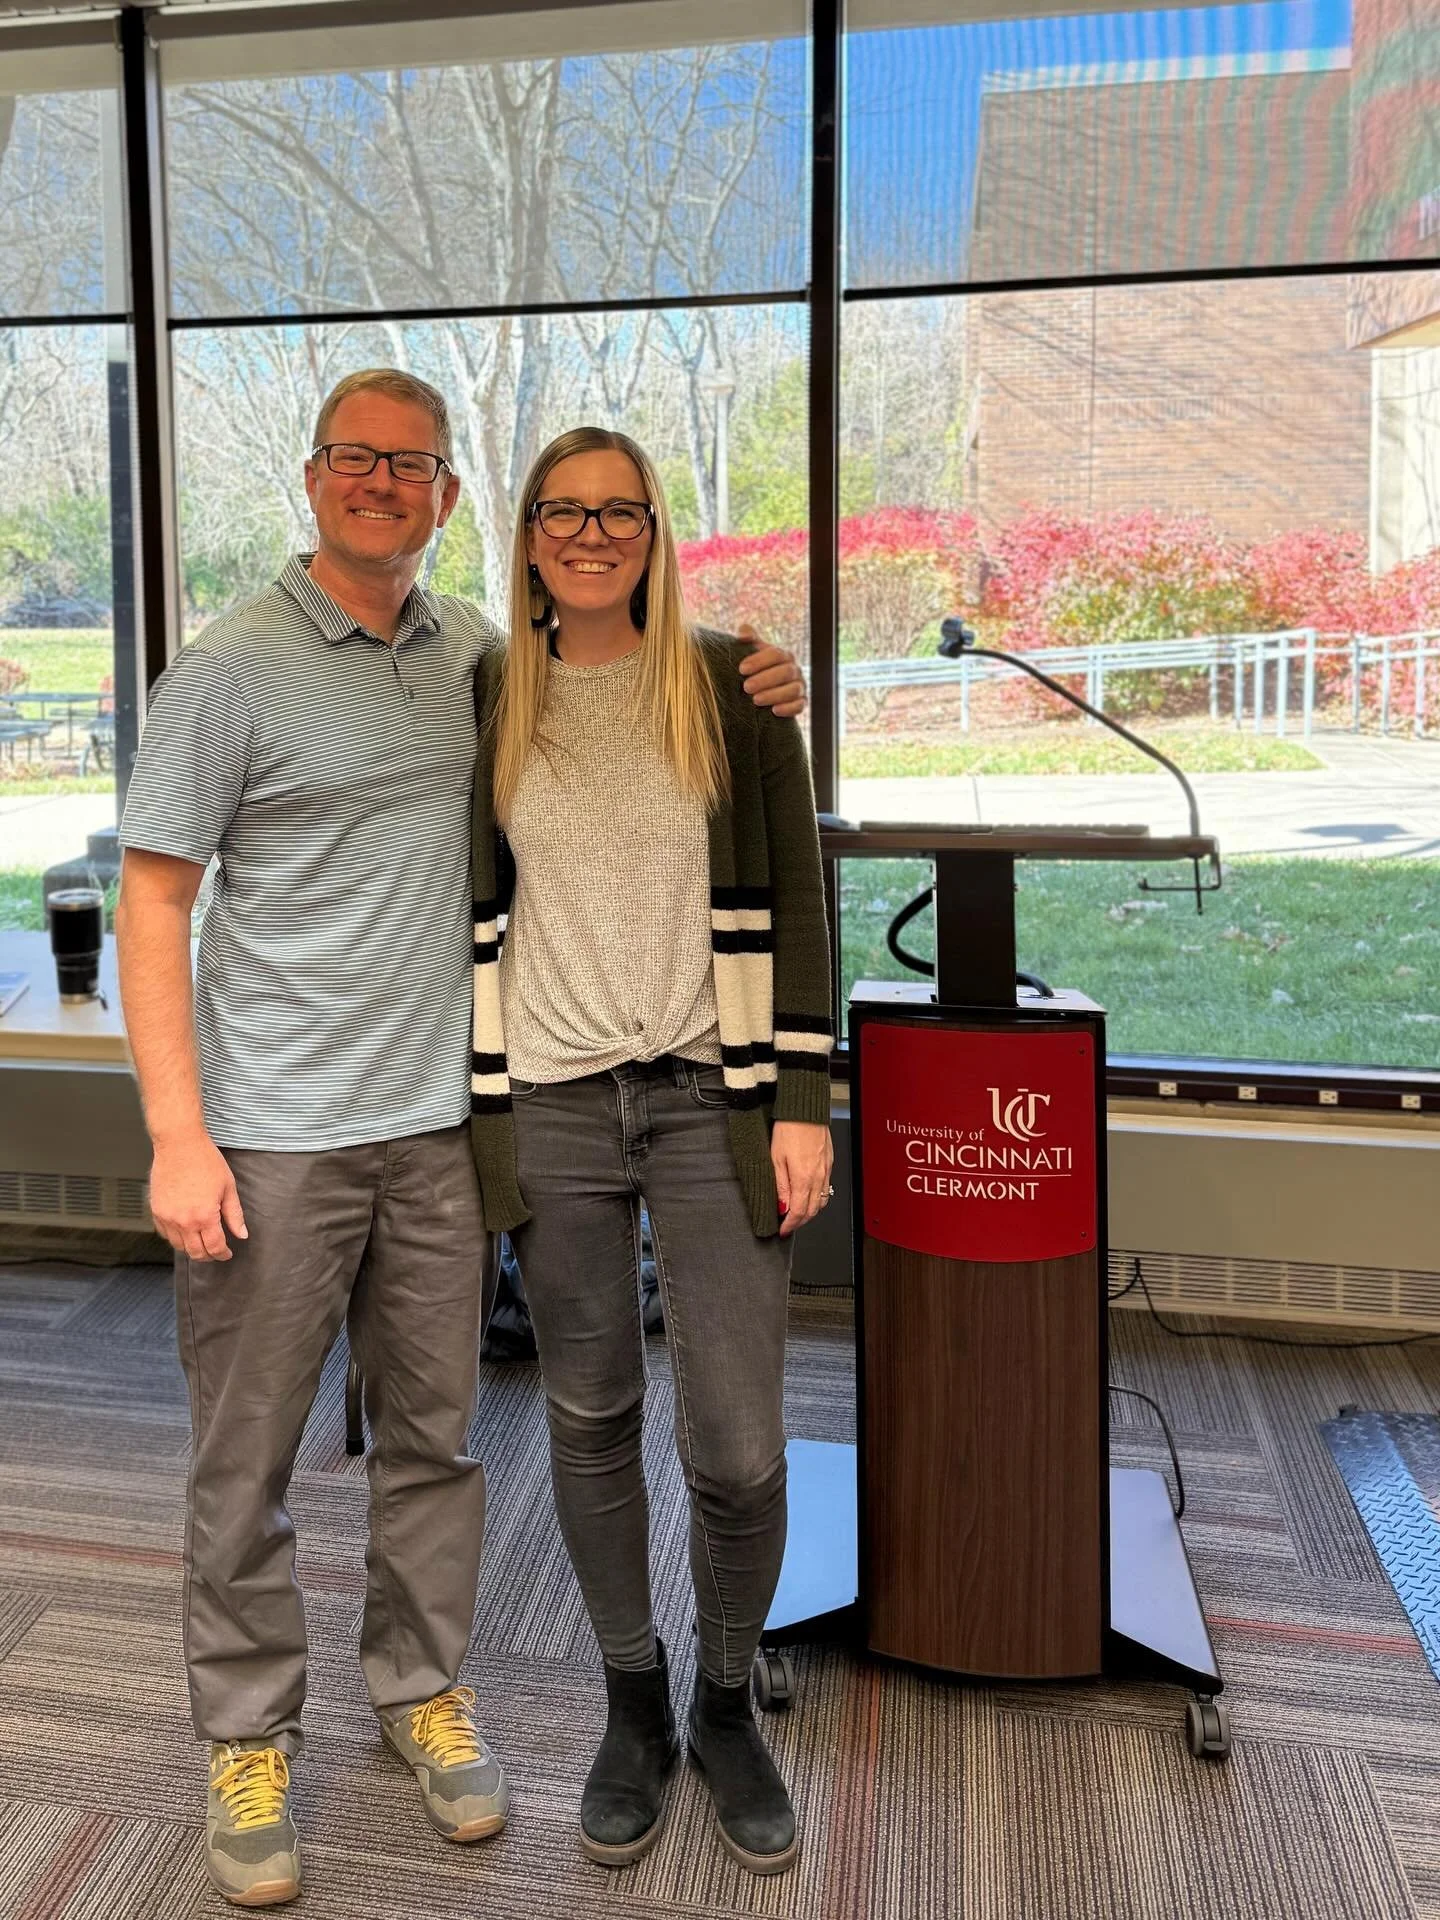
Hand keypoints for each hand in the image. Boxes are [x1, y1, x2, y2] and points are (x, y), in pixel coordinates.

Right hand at [148, 1131, 247, 1261]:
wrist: (179, 1144)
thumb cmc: (205, 1161)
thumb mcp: (228, 1187)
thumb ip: (234, 1215)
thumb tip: (241, 1234)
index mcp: (204, 1216)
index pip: (214, 1247)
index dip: (223, 1254)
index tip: (227, 1253)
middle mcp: (183, 1220)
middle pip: (195, 1252)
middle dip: (208, 1256)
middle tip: (216, 1252)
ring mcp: (167, 1217)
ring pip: (179, 1246)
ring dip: (191, 1248)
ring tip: (201, 1242)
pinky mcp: (156, 1210)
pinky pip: (165, 1234)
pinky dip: (176, 1238)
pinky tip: (185, 1231)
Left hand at [737, 626, 806, 717]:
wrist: (760, 691)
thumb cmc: (753, 669)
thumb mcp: (749, 651)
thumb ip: (747, 637)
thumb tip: (743, 634)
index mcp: (783, 655)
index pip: (775, 654)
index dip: (759, 661)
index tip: (741, 669)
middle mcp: (794, 670)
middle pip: (786, 672)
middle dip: (765, 680)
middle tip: (746, 687)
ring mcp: (799, 686)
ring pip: (793, 690)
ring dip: (774, 695)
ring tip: (756, 700)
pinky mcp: (801, 703)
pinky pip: (799, 705)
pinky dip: (788, 708)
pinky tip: (774, 711)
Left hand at [771, 1121, 833, 1237]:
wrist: (805, 1109)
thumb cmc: (789, 1128)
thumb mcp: (775, 1159)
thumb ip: (780, 1186)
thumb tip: (782, 1207)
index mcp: (804, 1178)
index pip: (798, 1212)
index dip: (790, 1225)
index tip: (782, 1230)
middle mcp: (818, 1177)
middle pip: (812, 1211)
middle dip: (800, 1222)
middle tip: (788, 1225)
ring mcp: (826, 1170)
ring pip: (821, 1201)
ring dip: (810, 1212)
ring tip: (797, 1213)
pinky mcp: (829, 1162)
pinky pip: (826, 1188)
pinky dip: (817, 1198)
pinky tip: (808, 1194)